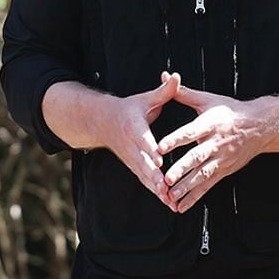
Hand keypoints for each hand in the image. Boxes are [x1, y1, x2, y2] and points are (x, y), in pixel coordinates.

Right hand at [96, 73, 183, 210]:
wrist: (103, 122)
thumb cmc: (129, 109)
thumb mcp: (145, 98)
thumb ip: (163, 91)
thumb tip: (176, 76)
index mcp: (133, 126)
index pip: (142, 138)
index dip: (149, 148)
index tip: (158, 158)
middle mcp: (131, 144)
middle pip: (142, 162)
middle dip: (154, 175)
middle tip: (165, 187)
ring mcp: (131, 158)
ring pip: (144, 175)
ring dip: (156, 189)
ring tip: (170, 200)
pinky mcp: (134, 166)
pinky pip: (145, 181)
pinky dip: (155, 192)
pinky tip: (168, 202)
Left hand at [156, 77, 272, 212]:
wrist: (259, 126)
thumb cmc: (229, 110)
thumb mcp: (208, 99)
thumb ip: (183, 93)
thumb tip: (166, 77)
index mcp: (209, 124)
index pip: (190, 132)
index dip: (175, 139)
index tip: (160, 147)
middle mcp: (215, 143)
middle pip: (196, 157)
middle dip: (181, 169)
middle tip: (166, 178)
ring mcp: (221, 159)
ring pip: (202, 175)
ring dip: (186, 187)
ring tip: (170, 196)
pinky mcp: (224, 171)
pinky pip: (208, 186)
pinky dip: (195, 197)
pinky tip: (181, 206)